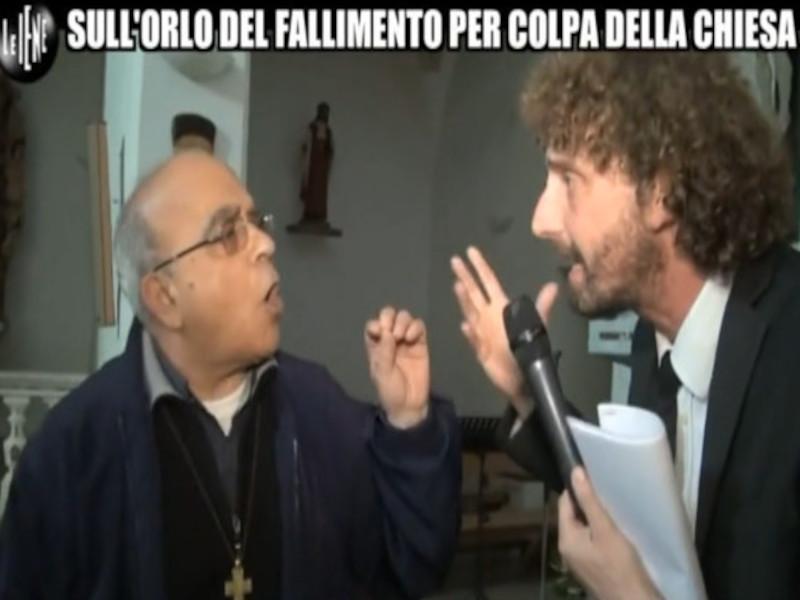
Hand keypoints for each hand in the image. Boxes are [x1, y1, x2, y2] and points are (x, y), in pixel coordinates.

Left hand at [365, 306, 429, 428]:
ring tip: (402, 337)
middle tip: (392, 332)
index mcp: (376, 345)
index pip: (373, 325)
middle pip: (389, 315)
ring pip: (404, 317)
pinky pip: (419, 326)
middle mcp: (390, 340)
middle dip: (389, 318)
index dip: (376, 324)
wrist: (410, 404)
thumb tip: (386, 332)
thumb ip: (383, 352)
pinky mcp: (420, 343)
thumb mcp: (382, 373)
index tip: (379, 332)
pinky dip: (415, 327)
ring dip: (402, 322)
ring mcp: (406, 340)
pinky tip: (412, 339)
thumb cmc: (390, 390)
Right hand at [450, 246, 558, 415]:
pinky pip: (473, 338)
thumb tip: (553, 285)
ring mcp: (482, 332)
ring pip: (470, 310)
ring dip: (464, 299)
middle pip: (474, 292)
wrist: (524, 379)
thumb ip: (543, 306)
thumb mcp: (539, 326)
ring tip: (458, 284)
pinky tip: (465, 324)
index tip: (470, 252)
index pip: (488, 282)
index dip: (480, 266)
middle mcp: (489, 316)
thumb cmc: (531, 350)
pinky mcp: (479, 349)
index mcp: (501, 307)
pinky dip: (470, 332)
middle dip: (465, 276)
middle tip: (455, 260)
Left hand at [558, 468, 663, 599]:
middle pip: (573, 516)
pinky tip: (615, 529)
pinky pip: (591, 542)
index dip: (576, 488)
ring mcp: (578, 560)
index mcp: (565, 539)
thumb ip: (589, 501)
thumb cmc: (620, 565)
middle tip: (606, 491)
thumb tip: (574, 472)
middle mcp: (566, 549)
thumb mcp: (605, 530)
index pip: (564, 503)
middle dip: (587, 503)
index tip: (592, 476)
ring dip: (595, 518)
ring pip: (583, 529)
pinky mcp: (591, 567)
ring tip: (612, 507)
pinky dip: (600, 533)